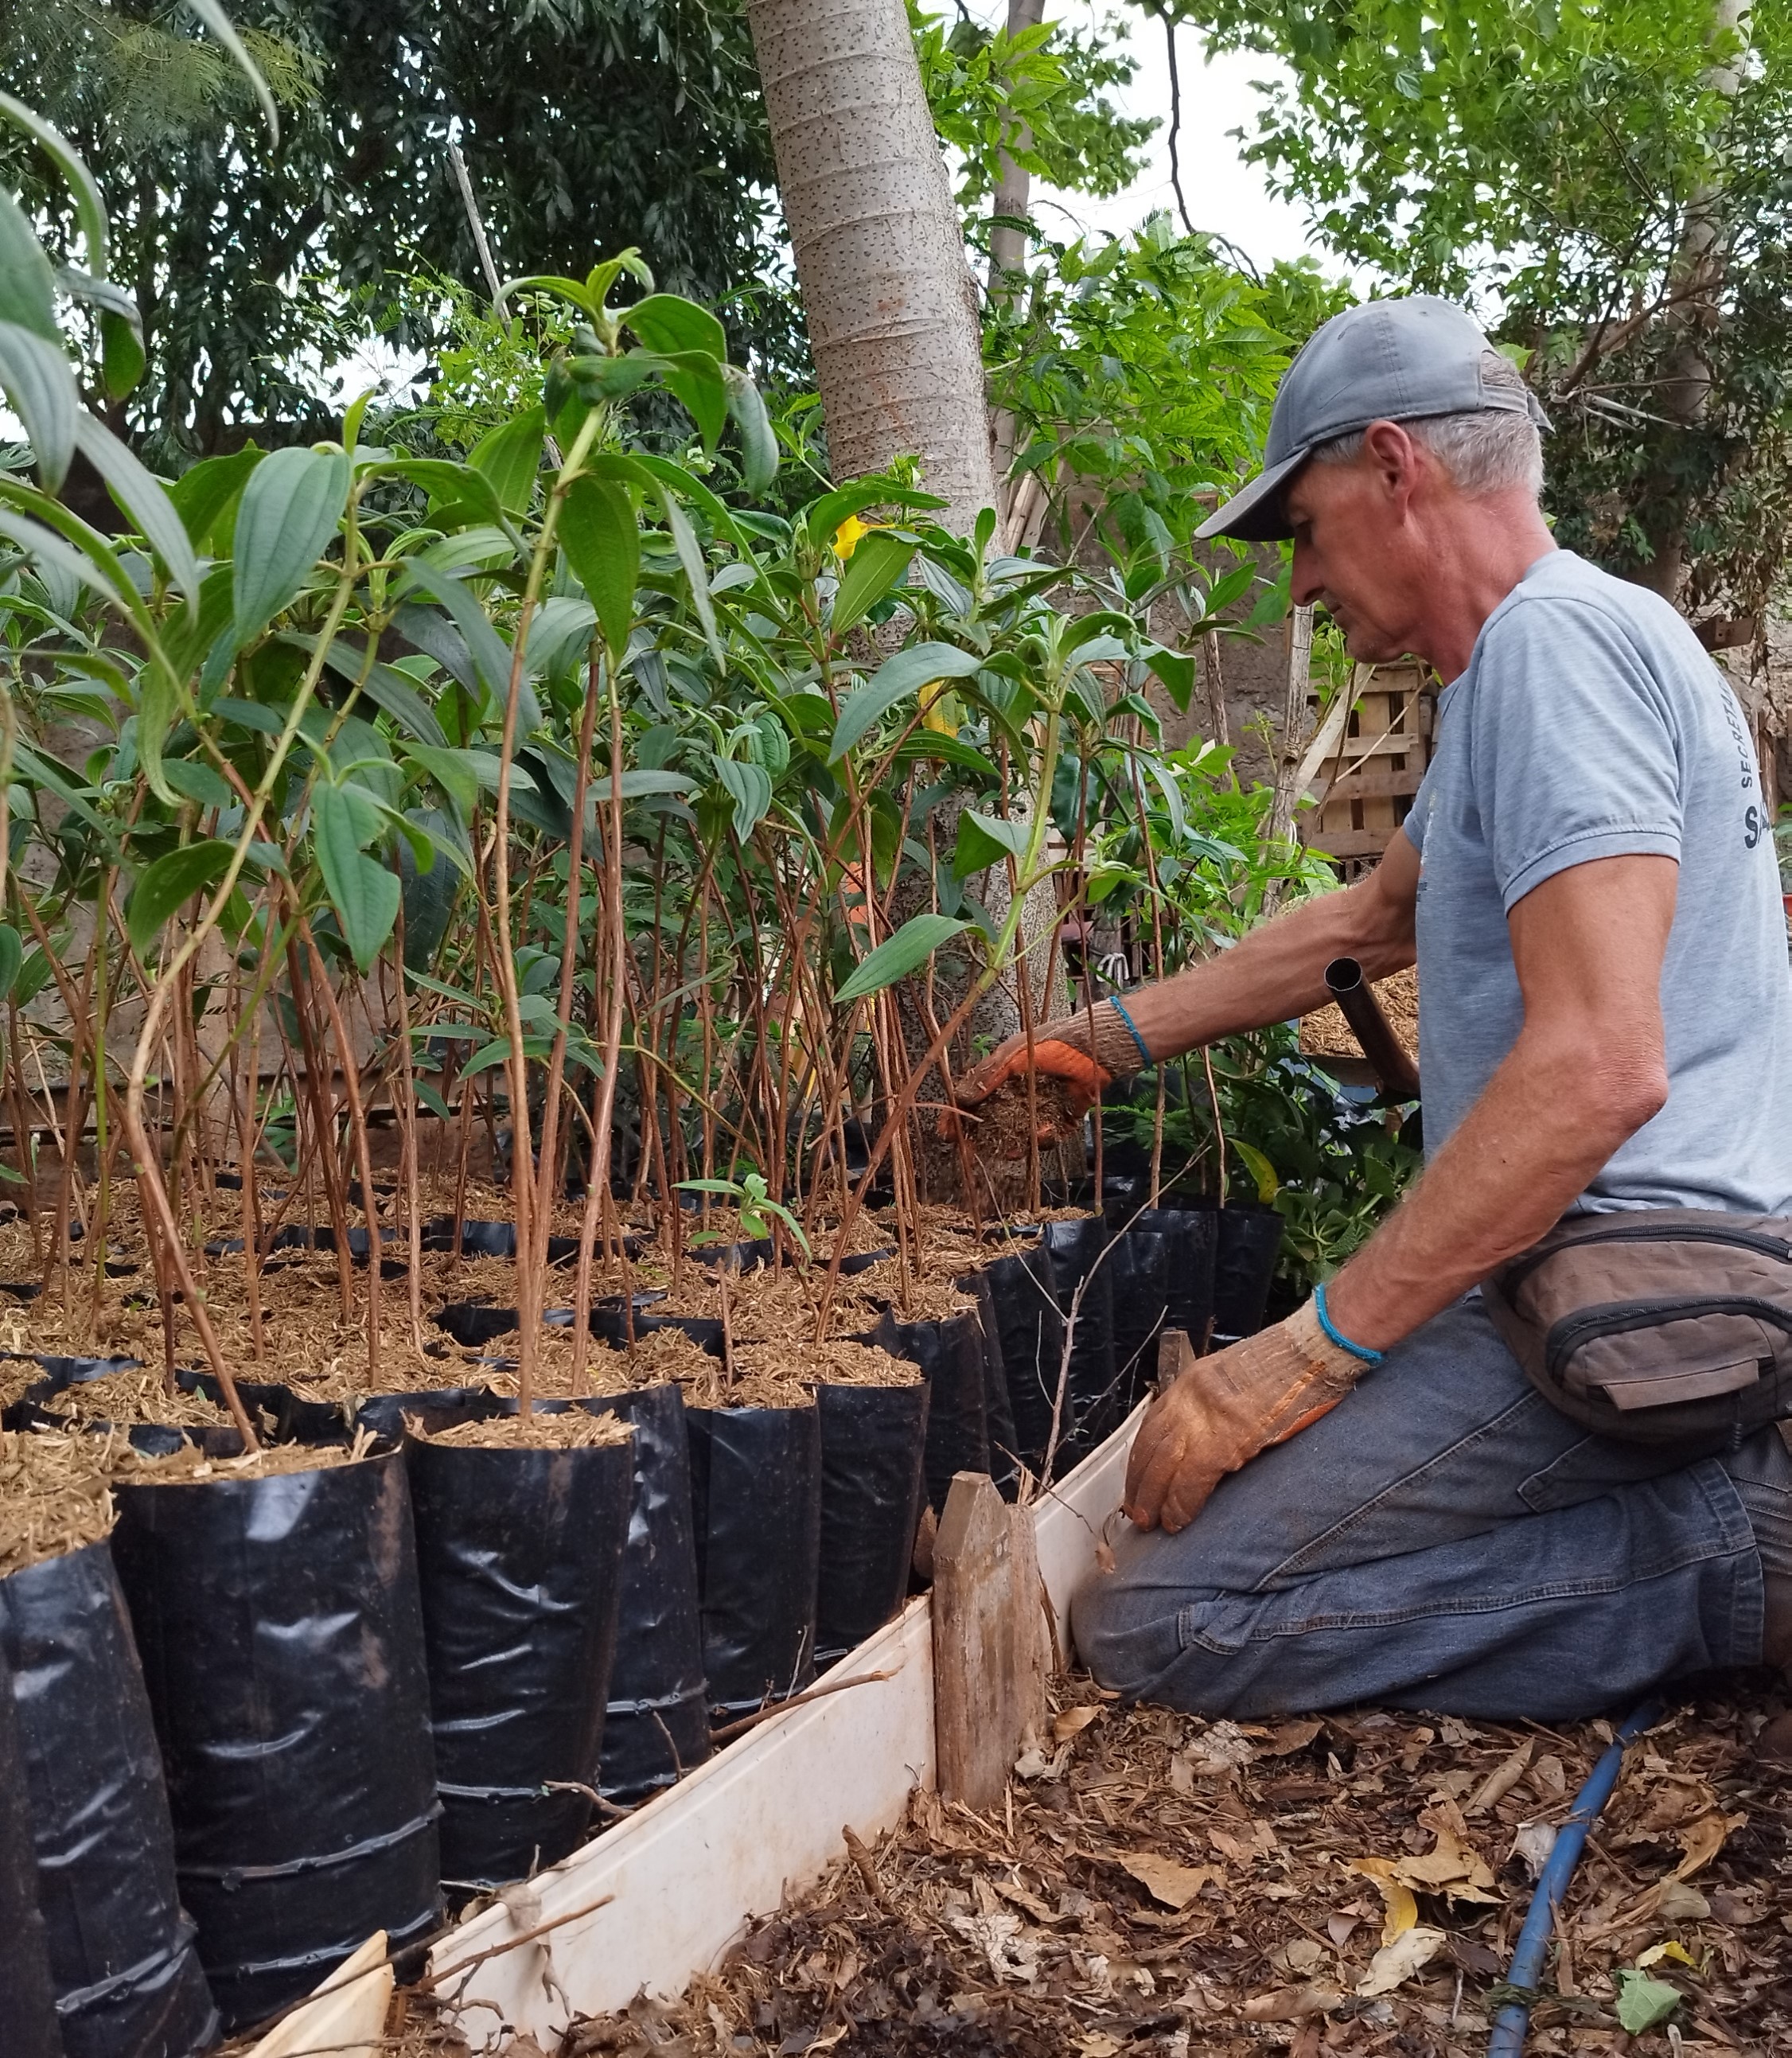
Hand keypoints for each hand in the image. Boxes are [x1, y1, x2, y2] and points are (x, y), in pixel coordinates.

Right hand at [953, 1026, 1112, 1137]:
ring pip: (1018, 1136)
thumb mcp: (1013, 1056)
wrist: (1094, 1048)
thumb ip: (987, 1077)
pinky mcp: (1061, 1118)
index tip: (948, 1135)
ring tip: (1014, 1149)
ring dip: (1014, 1145)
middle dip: (984, 1140)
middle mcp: (1017, 1095)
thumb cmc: (1051, 1044)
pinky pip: (1047, 1137)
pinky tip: (1046, 1131)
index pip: (974, 1100)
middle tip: (978, 1151)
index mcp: (1002, 1078)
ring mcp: (1039, 1108)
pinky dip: (1044, 1139)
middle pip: (993, 1124)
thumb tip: (959, 1098)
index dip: (958, 1117)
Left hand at [1123, 1303, 1367, 1533]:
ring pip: (1163, 1463)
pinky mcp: (1228, 1436)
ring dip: (1153, 1497)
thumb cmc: (1288, 1368)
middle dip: (1139, 1483)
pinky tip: (1178, 1520)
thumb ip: (1215, 1406)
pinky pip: (1192, 1477)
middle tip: (1137, 1512)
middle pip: (1151, 1446)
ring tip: (1151, 1522)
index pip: (1153, 1425)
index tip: (1137, 1483)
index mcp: (1192, 1381)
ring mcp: (1206, 1414)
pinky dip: (1181, 1502)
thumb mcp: (1236, 1380)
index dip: (1141, 1459)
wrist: (1313, 1351)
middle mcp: (1190, 1395)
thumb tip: (1204, 1443)